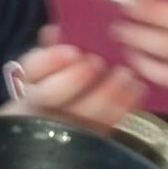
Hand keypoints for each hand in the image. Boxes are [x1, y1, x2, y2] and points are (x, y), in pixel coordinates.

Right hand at [4, 26, 143, 131]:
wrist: (58, 123)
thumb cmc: (57, 85)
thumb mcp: (50, 67)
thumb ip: (52, 50)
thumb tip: (53, 31)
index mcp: (30, 81)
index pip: (32, 70)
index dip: (50, 61)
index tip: (72, 52)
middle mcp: (42, 106)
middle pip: (51, 96)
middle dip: (75, 78)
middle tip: (97, 62)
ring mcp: (65, 125)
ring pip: (80, 114)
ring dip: (107, 92)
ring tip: (126, 74)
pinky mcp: (90, 137)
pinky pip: (106, 124)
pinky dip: (124, 106)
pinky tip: (137, 88)